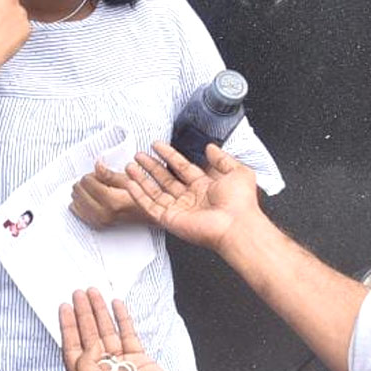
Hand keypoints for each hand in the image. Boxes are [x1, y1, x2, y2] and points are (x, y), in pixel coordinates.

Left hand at [60, 289, 193, 370]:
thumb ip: (84, 361)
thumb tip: (90, 346)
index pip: (72, 346)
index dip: (67, 326)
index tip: (65, 308)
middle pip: (88, 334)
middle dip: (82, 313)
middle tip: (79, 295)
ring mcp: (120, 364)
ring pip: (106, 330)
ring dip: (99, 311)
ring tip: (94, 294)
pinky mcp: (137, 359)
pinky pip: (127, 333)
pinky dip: (122, 318)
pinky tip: (117, 306)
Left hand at [70, 163, 145, 228]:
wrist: (147, 215)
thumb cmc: (141, 197)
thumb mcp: (128, 181)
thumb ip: (109, 174)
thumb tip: (97, 165)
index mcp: (112, 201)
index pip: (87, 182)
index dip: (92, 174)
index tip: (99, 174)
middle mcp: (104, 213)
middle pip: (78, 191)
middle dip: (85, 183)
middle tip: (96, 181)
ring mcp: (99, 220)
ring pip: (75, 201)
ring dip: (81, 193)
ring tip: (93, 190)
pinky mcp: (97, 225)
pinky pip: (77, 212)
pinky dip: (79, 204)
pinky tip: (86, 198)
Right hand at [124, 142, 264, 253]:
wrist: (236, 225)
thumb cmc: (241, 203)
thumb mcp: (238, 171)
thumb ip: (222, 158)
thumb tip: (211, 147)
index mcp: (205, 187)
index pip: (182, 167)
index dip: (169, 155)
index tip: (157, 146)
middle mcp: (191, 198)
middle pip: (165, 179)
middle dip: (151, 166)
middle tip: (139, 155)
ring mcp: (179, 209)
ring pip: (154, 192)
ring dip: (141, 179)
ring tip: (130, 166)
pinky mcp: (170, 219)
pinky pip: (150, 206)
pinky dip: (138, 195)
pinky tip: (130, 183)